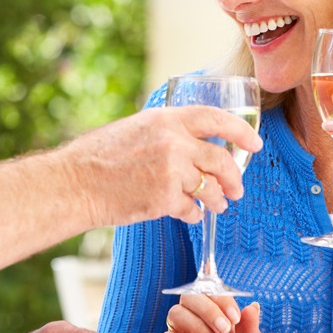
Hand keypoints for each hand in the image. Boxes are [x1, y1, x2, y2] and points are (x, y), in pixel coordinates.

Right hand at [66, 106, 262, 225]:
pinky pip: (192, 209)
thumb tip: (192, 142)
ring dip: (218, 200)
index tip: (256, 144)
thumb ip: (166, 131)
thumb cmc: (99, 156)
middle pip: (221, 159)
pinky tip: (189, 214)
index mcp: (166, 118)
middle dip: (234, 177)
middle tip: (237, 188)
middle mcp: (173, 142)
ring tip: (218, 205)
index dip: (242, 131)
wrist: (77, 182)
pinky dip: (194, 214)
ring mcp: (171, 171)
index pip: (216, 119)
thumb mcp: (136, 128)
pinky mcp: (165, 198)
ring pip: (211, 188)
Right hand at [159, 296, 270, 332]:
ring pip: (176, 313)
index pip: (211, 291)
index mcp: (216, 313)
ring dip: (198, 325)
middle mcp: (196, 319)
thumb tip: (252, 306)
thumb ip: (252, 331)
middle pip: (190, 296)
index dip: (222, 299)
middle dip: (209, 309)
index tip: (235, 316)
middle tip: (224, 328)